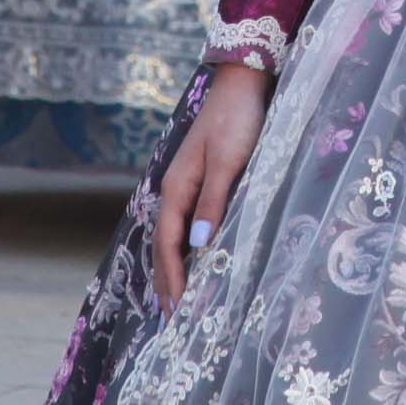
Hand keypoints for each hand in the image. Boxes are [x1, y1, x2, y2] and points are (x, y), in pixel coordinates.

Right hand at [153, 59, 271, 310]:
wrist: (242, 84)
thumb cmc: (237, 121)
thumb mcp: (228, 162)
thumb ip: (212, 201)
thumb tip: (197, 245)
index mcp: (177, 188)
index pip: (169, 244)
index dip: (174, 278)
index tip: (179, 310)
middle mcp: (174, 190)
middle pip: (164, 246)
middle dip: (167, 282)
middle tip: (171, 320)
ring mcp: (184, 186)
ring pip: (171, 237)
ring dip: (173, 269)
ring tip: (176, 300)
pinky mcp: (199, 181)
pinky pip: (184, 225)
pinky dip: (183, 250)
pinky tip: (192, 260)